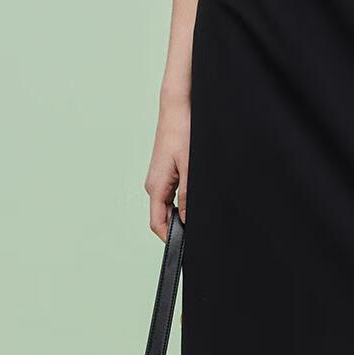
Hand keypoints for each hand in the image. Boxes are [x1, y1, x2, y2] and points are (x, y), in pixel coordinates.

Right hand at [145, 93, 191, 240]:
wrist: (178, 107)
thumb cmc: (182, 131)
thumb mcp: (190, 166)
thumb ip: (188, 195)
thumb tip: (186, 219)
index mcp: (156, 186)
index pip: (158, 224)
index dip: (170, 239)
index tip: (186, 247)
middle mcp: (153, 184)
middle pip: (163, 217)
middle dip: (178, 228)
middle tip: (199, 232)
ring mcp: (159, 178)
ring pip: (168, 206)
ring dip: (181, 213)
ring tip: (199, 215)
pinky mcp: (165, 170)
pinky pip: (171, 194)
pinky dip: (182, 200)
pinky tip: (195, 198)